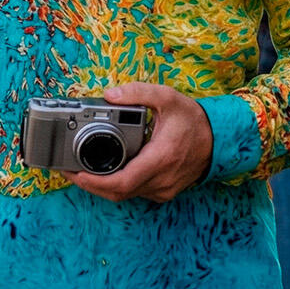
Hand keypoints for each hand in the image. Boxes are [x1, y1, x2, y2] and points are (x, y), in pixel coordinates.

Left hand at [69, 83, 213, 203]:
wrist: (220, 140)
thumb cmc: (194, 120)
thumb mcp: (168, 97)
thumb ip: (139, 92)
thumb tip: (109, 94)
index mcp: (160, 159)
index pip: (122, 182)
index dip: (94, 182)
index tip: (75, 174)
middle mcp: (161, 180)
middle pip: (117, 193)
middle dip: (89, 184)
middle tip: (68, 171)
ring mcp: (163, 189)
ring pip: (125, 195)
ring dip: (102, 186)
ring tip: (81, 170)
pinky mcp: (163, 191)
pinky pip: (134, 193)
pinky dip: (117, 185)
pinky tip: (105, 172)